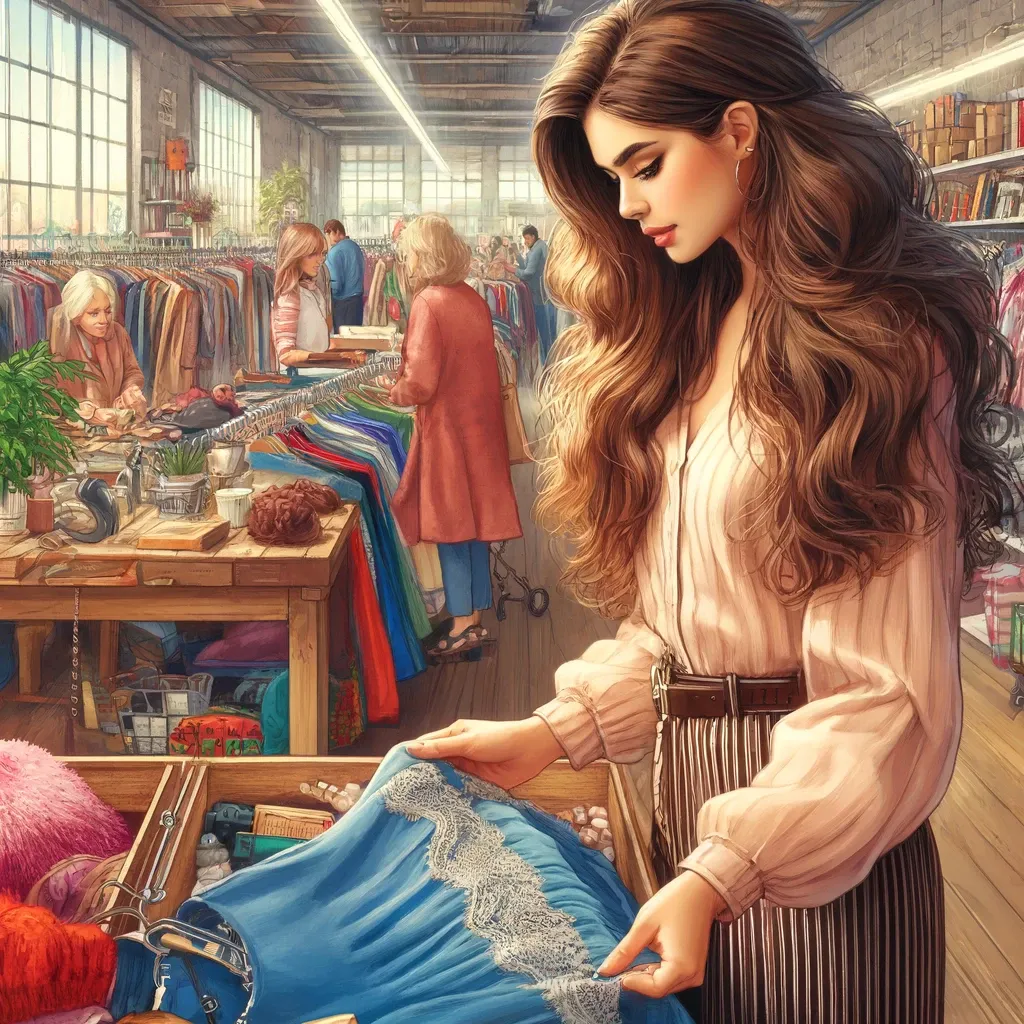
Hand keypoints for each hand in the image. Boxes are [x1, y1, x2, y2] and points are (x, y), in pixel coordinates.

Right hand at [406, 717, 562, 789]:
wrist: (531, 750)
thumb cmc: (500, 738)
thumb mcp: (467, 742)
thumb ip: (441, 748)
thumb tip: (411, 749)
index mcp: (453, 736)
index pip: (425, 745)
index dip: (410, 755)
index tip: (391, 769)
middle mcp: (457, 752)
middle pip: (433, 765)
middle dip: (419, 776)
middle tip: (398, 793)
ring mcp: (467, 769)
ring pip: (445, 780)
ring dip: (434, 789)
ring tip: (413, 804)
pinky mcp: (477, 784)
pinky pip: (459, 791)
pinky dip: (450, 798)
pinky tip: (437, 809)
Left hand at [597, 871, 725, 997]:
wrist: (700, 891)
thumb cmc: (673, 903)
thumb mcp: (644, 925)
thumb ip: (625, 951)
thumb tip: (605, 970)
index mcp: (681, 966)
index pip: (654, 989)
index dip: (633, 983)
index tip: (616, 973)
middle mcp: (692, 975)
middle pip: (659, 989)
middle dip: (638, 979)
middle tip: (622, 963)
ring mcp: (696, 973)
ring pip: (665, 985)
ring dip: (647, 976)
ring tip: (635, 956)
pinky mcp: (695, 967)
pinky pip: (672, 978)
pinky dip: (658, 971)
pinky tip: (648, 955)